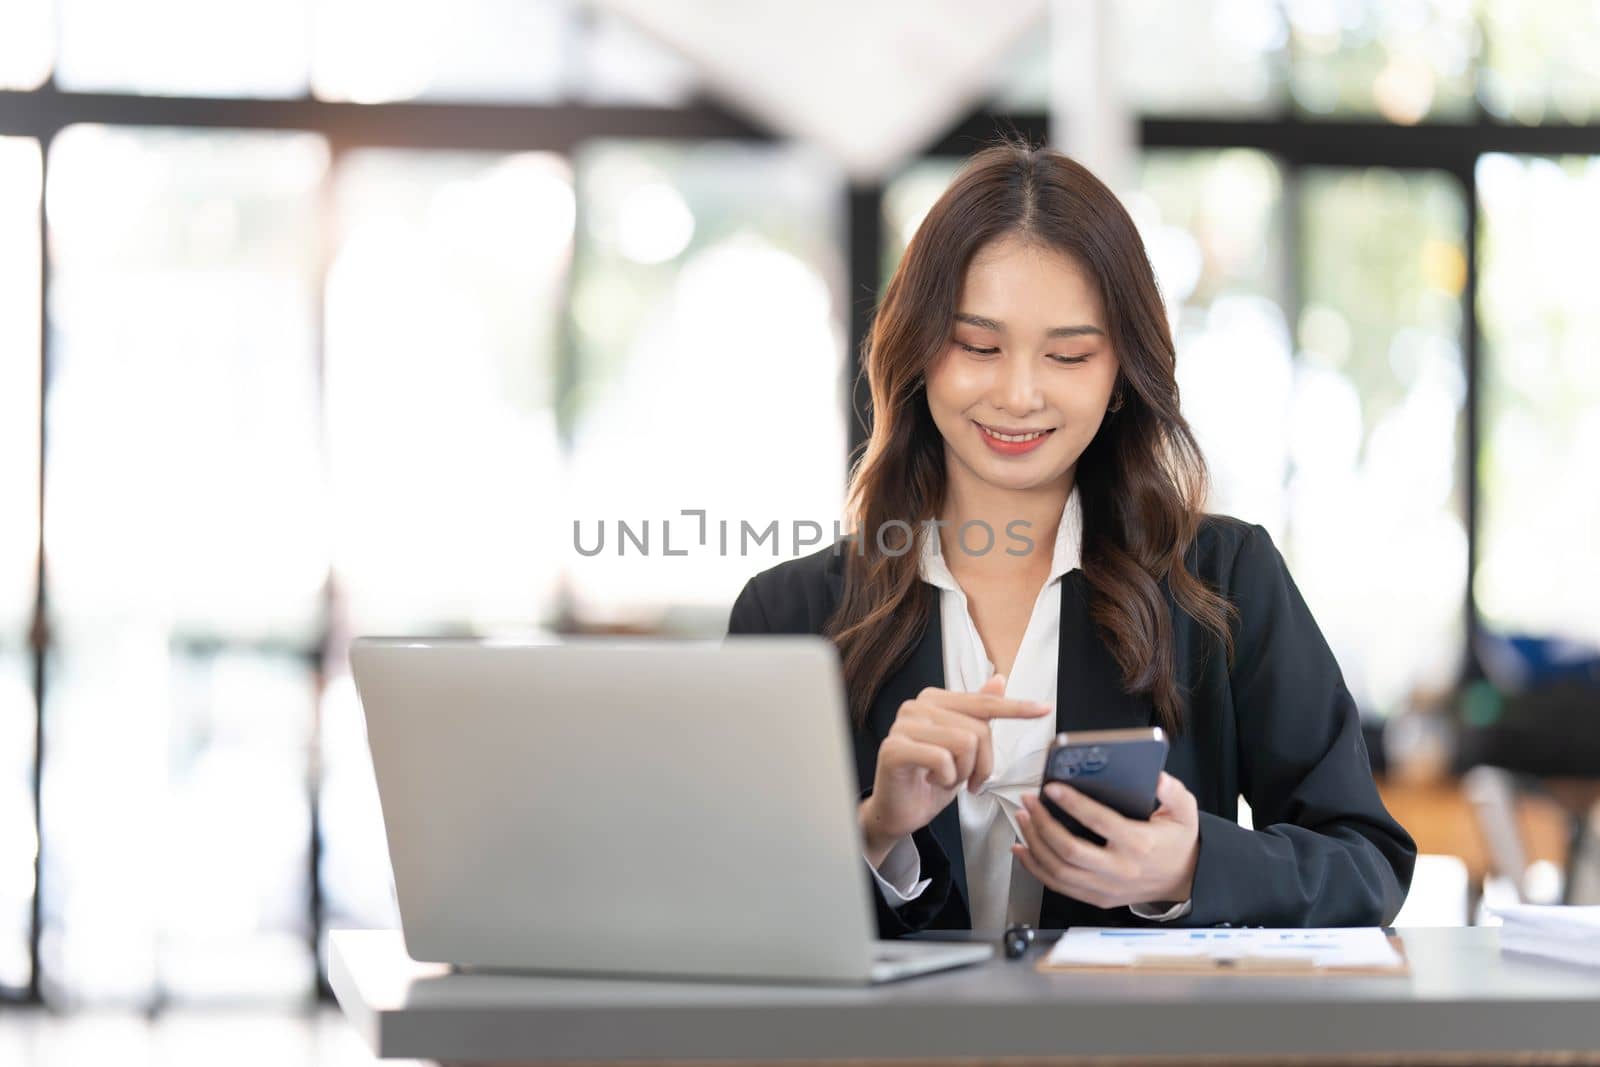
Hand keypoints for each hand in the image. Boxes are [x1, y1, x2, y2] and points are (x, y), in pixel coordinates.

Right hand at [859, 673, 1052, 865]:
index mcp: (934, 700)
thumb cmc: (929, 780)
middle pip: (978, 729)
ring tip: (946, 778)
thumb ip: (978, 714)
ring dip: (963, 773)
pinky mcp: (894, 749)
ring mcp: (903, 726)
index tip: (1044, 709)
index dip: (1016, 708)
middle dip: (982, 764)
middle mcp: (916, 706)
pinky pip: (941, 759)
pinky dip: (946, 778)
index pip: (984, 702)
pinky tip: (932, 780)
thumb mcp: (962, 748)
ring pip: (964, 743)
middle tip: (967, 780)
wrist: (898, 812)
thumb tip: (998, 679)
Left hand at [1011, 771, 1199, 910]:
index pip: (1099, 822)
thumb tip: (1158, 778)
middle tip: (1028, 802)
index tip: (1052, 788)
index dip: (1072, 804)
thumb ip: (1173, 792)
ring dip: (1034, 843)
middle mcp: (1120, 869)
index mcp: (1139, 844)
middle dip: (1042, 823)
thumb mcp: (1185, 812)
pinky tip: (1023, 849)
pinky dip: (1036, 868)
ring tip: (1022, 819)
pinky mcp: (1098, 897)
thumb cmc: (1177, 842)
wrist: (1184, 879)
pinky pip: (1059, 886)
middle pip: (1070, 850)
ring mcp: (1106, 887)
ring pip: (1059, 870)